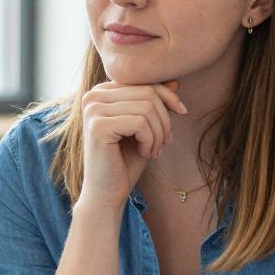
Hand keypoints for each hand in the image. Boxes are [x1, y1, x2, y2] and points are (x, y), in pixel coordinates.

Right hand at [76, 80, 187, 208]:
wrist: (108, 192)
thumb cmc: (126, 160)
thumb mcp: (146, 126)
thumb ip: (155, 102)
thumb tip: (175, 82)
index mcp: (101, 92)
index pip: (144, 82)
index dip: (168, 97)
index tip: (182, 113)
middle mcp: (93, 96)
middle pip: (148, 93)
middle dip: (164, 119)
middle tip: (164, 143)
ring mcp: (93, 110)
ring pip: (147, 107)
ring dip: (159, 133)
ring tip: (154, 150)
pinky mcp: (97, 126)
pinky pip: (140, 122)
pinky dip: (150, 140)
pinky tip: (144, 153)